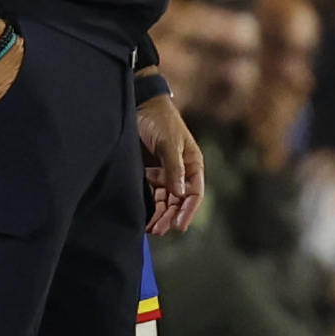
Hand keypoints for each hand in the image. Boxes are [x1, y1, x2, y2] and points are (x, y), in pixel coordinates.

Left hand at [139, 93, 204, 234]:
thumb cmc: (160, 120)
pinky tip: (142, 216)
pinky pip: (152, 194)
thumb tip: (180, 194)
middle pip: (179, 201)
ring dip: (159, 215)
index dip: (188, 211)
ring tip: (149, 228)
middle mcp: (181, 172)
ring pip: (165, 201)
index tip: (178, 226)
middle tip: (158, 230)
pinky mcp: (149, 173)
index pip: (194, 194)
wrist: (139, 105)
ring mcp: (165, 173)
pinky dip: (148, 206)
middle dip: (170, 217)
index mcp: (193, 164)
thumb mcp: (169, 142)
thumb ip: (174, 168)